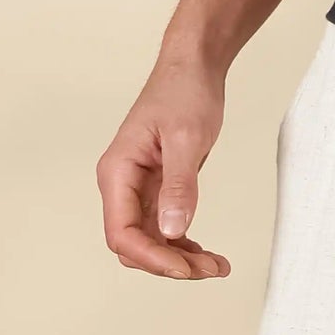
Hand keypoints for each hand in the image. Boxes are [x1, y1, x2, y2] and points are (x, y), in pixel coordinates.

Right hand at [96, 52, 231, 281]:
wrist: (195, 64)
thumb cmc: (184, 90)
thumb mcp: (186, 137)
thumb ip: (179, 185)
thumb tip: (173, 232)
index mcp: (117, 172)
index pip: (122, 233)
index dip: (152, 257)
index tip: (185, 268)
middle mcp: (122, 184)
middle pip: (135, 243)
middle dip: (170, 263)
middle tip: (210, 270)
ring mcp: (139, 187)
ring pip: (152, 239)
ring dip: (180, 257)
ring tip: (216, 266)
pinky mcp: (157, 186)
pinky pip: (164, 226)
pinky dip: (184, 242)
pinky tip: (206, 253)